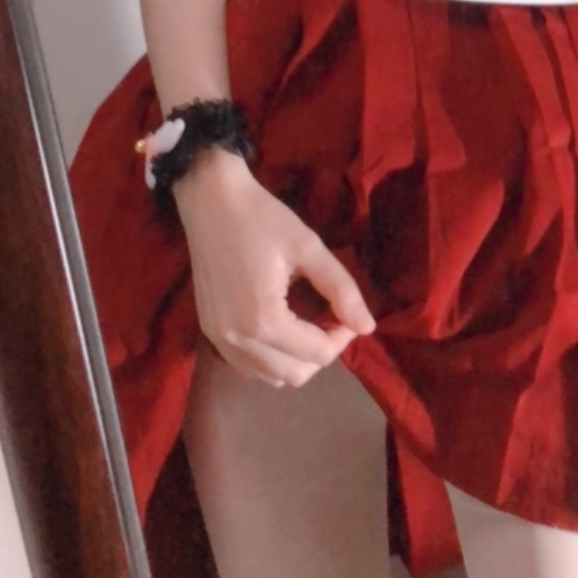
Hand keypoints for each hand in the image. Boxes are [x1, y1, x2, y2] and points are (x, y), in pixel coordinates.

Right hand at [174, 150, 375, 387]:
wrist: (211, 200)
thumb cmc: (262, 218)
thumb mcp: (309, 247)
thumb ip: (341, 289)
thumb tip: (368, 327)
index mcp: (263, 319)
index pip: (318, 354)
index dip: (343, 335)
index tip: (347, 309)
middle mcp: (237, 339)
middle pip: (295, 375)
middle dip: (322, 351)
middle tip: (330, 316)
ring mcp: (218, 338)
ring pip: (270, 377)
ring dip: (296, 359)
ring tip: (307, 321)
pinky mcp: (209, 332)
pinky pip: (247, 365)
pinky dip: (271, 357)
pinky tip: (281, 326)